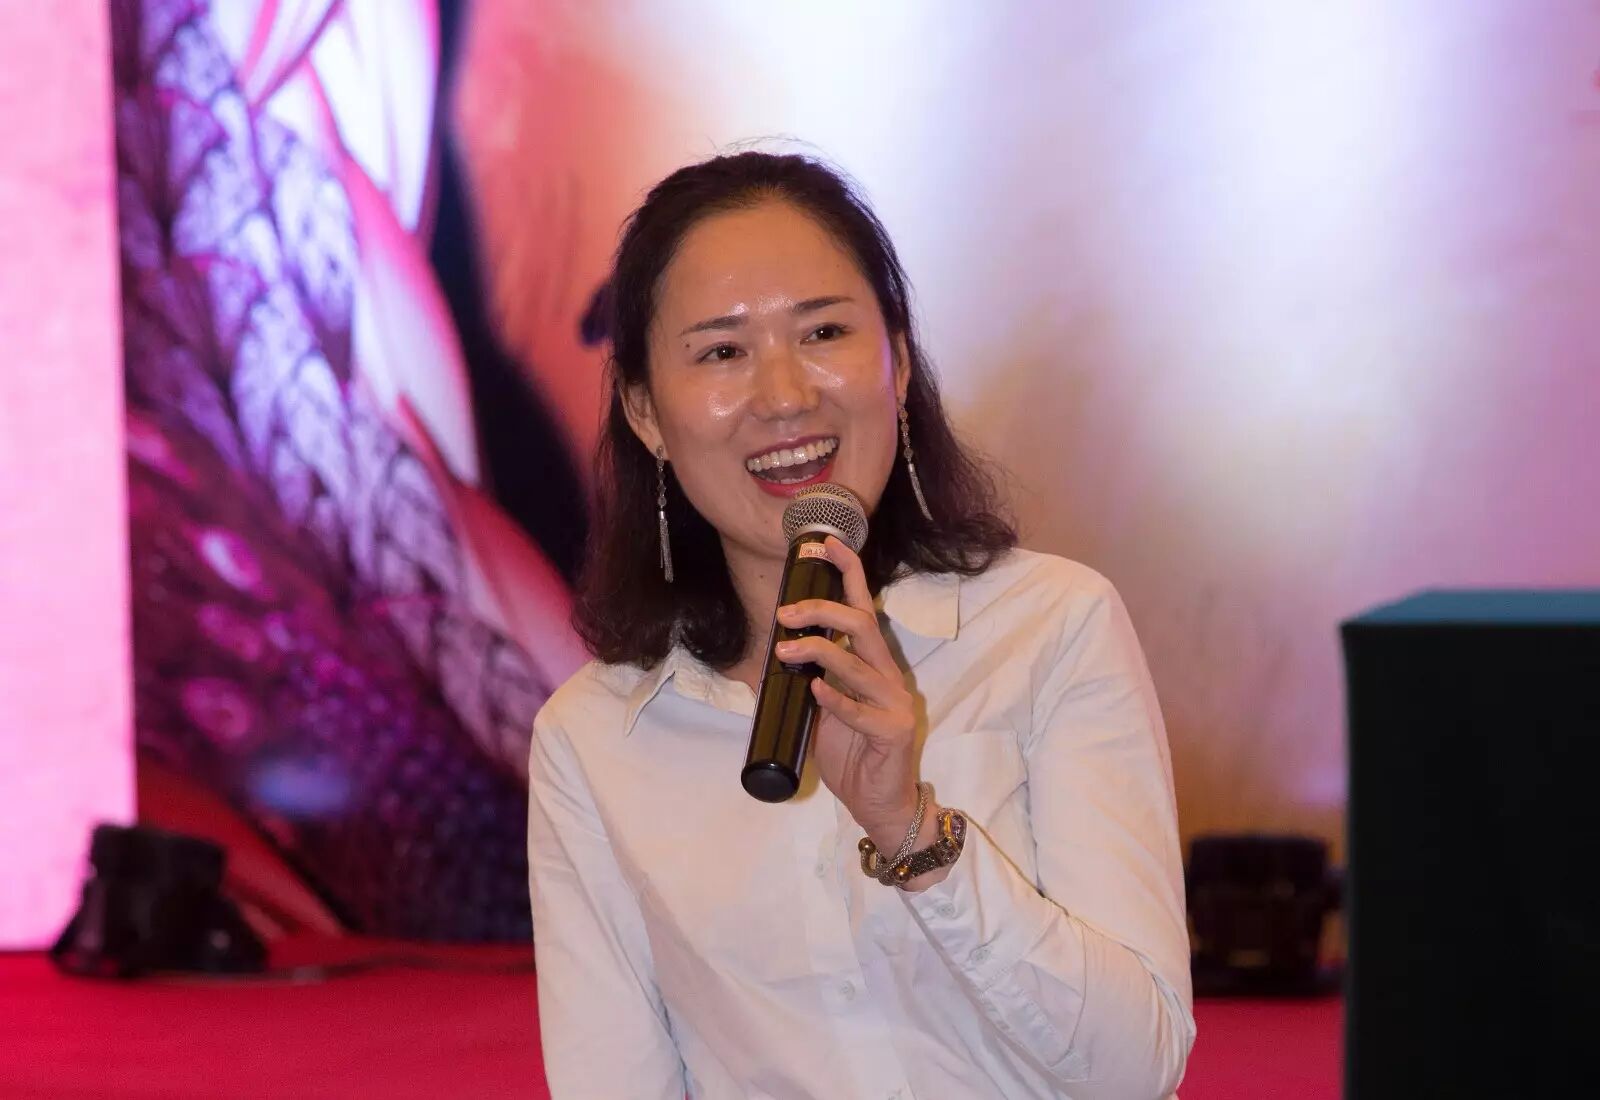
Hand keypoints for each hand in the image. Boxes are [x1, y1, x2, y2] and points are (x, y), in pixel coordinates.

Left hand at [772, 537, 921, 850]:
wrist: (879, 805)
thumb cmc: (853, 756)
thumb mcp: (823, 712)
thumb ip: (809, 681)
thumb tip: (771, 656)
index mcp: (873, 665)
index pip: (864, 609)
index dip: (847, 573)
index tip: (820, 545)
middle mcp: (888, 676)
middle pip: (864, 625)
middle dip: (823, 610)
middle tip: (785, 614)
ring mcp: (895, 704)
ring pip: (858, 665)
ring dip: (818, 653)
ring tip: (784, 652)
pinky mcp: (893, 732)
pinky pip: (860, 711)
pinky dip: (835, 700)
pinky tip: (815, 691)